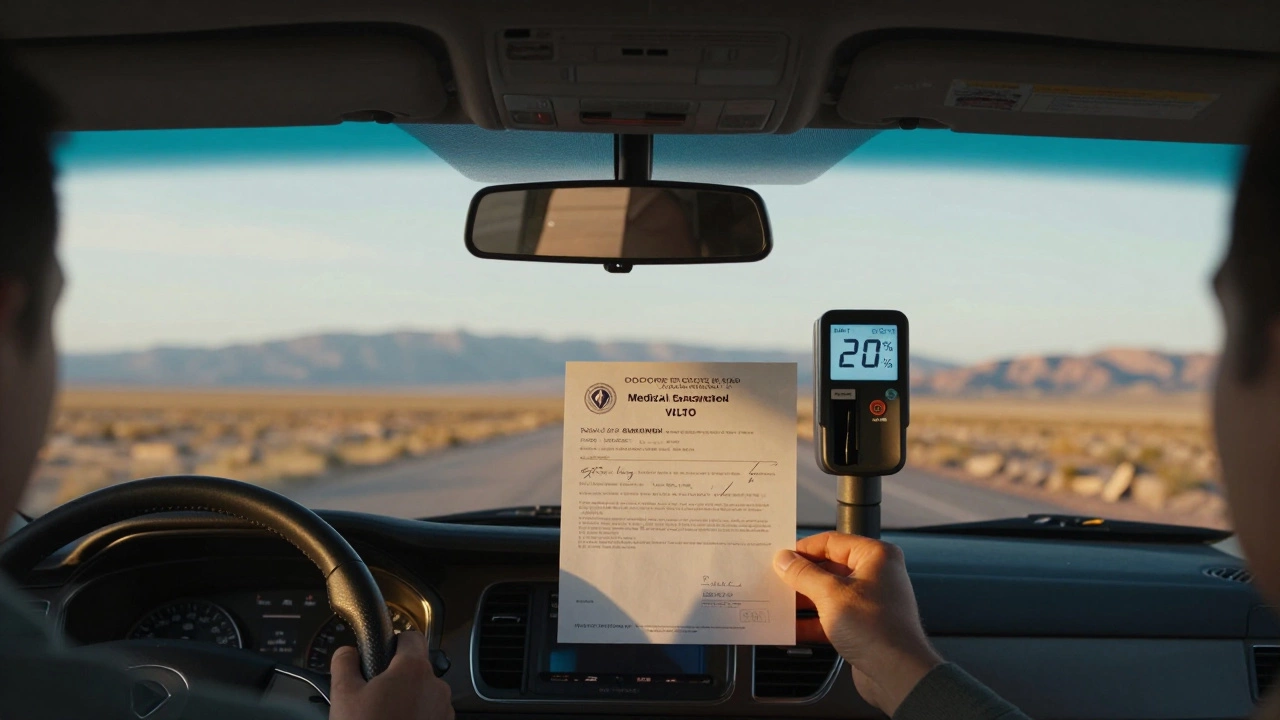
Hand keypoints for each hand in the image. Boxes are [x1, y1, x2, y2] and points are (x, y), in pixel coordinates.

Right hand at [329, 632, 453, 719]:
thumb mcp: (344, 695)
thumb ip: (345, 663)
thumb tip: (348, 652)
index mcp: (414, 669)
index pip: (411, 637)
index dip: (394, 643)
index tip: (381, 656)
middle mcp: (436, 686)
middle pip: (417, 668)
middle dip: (397, 678)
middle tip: (373, 695)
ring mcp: (444, 710)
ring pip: (424, 693)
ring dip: (407, 699)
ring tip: (383, 717)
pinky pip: (430, 714)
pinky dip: (416, 717)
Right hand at [773, 532, 942, 715]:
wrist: (897, 674)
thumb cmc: (877, 629)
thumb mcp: (830, 594)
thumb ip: (804, 574)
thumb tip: (784, 560)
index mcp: (876, 556)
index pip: (832, 542)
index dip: (804, 549)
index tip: (781, 557)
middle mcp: (876, 575)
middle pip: (829, 567)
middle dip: (802, 577)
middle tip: (776, 580)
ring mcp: (870, 602)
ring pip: (829, 594)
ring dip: (805, 600)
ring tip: (779, 603)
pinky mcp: (863, 626)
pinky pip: (833, 617)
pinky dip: (813, 622)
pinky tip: (792, 629)